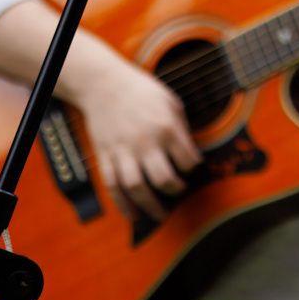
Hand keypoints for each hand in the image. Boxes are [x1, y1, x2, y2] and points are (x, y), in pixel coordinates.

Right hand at [0, 0, 200, 221]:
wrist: (105, 84)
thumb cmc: (142, 91)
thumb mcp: (171, 103)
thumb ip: (181, 129)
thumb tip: (190, 154)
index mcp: (166, 127)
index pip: (188, 160)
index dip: (193, 168)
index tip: (191, 167)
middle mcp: (145, 142)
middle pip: (164, 179)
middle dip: (176, 190)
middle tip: (179, 190)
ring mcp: (123, 150)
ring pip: (137, 188)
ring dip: (151, 206)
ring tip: (160, 214)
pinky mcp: (105, 156)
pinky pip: (113, 187)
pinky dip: (123, 205)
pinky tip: (134, 215)